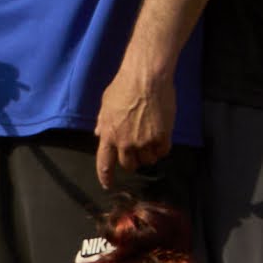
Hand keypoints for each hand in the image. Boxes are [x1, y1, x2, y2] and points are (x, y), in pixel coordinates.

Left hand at [95, 54, 175, 188]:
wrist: (146, 78)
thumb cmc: (124, 87)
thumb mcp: (106, 105)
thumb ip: (103, 122)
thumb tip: (98, 133)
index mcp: (108, 136)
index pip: (104, 164)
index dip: (106, 177)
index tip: (108, 185)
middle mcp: (125, 143)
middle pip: (129, 165)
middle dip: (132, 161)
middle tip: (137, 151)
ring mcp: (144, 141)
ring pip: (148, 160)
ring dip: (149, 155)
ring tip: (151, 142)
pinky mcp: (162, 136)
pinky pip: (163, 151)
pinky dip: (162, 149)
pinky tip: (162, 139)